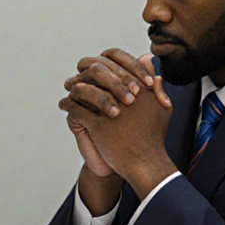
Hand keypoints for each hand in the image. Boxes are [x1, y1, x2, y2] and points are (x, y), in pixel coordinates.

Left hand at [64, 57, 177, 197]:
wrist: (145, 163)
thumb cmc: (153, 137)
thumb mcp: (161, 107)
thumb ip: (154, 83)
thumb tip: (147, 61)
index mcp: (140, 87)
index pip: (117, 61)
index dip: (103, 61)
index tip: (94, 66)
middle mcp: (124, 95)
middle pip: (97, 71)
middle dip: (84, 71)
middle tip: (77, 74)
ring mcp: (111, 110)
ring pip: (83, 89)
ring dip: (73, 87)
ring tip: (68, 89)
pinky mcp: (99, 126)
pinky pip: (77, 110)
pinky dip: (68, 106)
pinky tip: (64, 106)